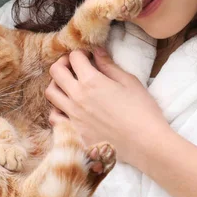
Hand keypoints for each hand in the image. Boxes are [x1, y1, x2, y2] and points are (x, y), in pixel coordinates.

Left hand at [46, 48, 169, 164]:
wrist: (145, 144)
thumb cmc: (142, 111)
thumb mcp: (129, 82)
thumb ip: (109, 66)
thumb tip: (97, 51)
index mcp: (91, 82)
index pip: (74, 57)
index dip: (81, 52)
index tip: (89, 56)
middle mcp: (77, 97)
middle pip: (56, 71)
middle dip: (63, 63)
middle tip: (74, 65)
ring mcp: (73, 116)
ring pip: (51, 93)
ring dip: (57, 84)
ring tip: (70, 85)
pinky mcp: (75, 132)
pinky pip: (54, 118)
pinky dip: (57, 109)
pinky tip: (69, 107)